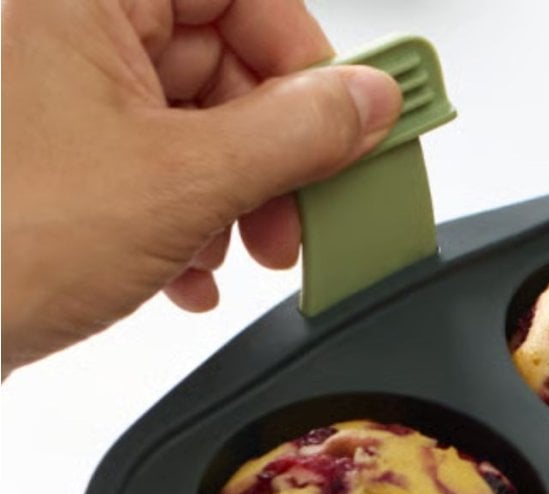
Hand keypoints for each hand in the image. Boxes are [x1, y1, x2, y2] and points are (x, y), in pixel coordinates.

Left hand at [1, 0, 401, 371]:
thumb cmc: (4, 240)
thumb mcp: (186, 181)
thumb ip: (297, 134)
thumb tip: (368, 100)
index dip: (303, 59)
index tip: (346, 124)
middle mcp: (60, 21)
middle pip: (217, 55)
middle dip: (270, 150)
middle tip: (300, 211)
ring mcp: (53, 87)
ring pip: (188, 117)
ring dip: (232, 195)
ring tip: (239, 252)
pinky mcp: (53, 149)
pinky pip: (148, 159)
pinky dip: (183, 217)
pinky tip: (184, 269)